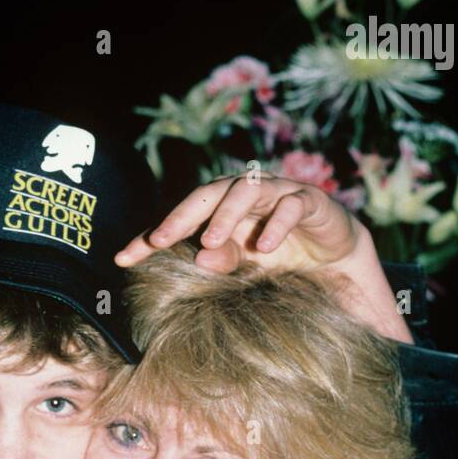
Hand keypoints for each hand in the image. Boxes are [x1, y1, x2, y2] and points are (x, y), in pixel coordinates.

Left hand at [115, 173, 364, 276]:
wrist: (335, 259)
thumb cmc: (280, 259)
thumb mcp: (244, 267)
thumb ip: (220, 261)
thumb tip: (197, 258)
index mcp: (221, 211)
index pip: (180, 220)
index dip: (150, 237)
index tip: (123, 259)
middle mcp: (245, 196)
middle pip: (207, 193)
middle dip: (181, 216)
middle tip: (160, 240)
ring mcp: (277, 194)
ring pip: (246, 191)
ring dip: (225, 216)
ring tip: (210, 242)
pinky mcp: (309, 201)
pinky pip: (290, 206)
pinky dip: (276, 223)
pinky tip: (264, 246)